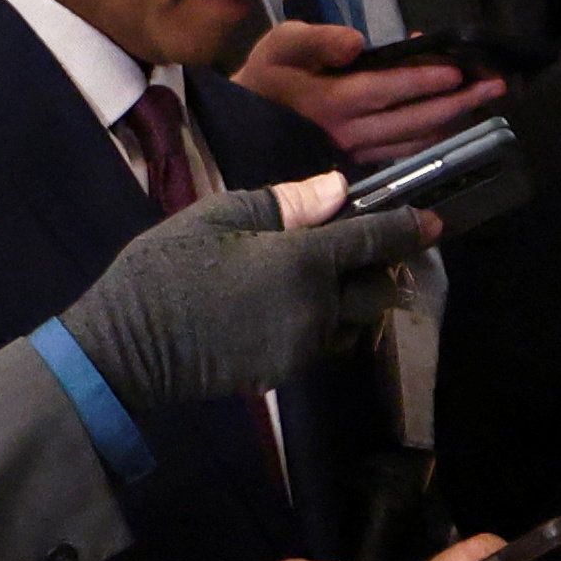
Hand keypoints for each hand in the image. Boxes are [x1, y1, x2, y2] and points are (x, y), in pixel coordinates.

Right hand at [55, 178, 427, 410]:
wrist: (126, 348)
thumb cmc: (164, 270)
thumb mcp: (219, 216)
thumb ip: (287, 204)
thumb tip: (339, 189)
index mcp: (303, 263)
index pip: (374, 241)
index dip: (409, 228)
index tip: (434, 219)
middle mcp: (317, 310)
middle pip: (379, 289)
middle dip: (385, 267)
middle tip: (368, 245)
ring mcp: (304, 347)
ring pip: (356, 321)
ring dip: (357, 299)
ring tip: (333, 276)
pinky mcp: (286, 371)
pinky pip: (327, 343)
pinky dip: (329, 322)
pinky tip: (299, 304)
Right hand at [231, 22, 501, 165]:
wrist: (237, 129)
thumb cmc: (264, 78)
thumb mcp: (280, 45)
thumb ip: (317, 39)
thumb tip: (357, 41)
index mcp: (329, 101)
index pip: (386, 90)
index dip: (424, 81)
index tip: (460, 70)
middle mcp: (347, 134)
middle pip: (411, 121)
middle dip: (457, 103)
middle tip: (496, 86)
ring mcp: (355, 154)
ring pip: (413, 142)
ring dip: (452, 123)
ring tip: (486, 104)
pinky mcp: (358, 166)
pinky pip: (403, 156)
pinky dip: (432, 141)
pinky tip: (455, 127)